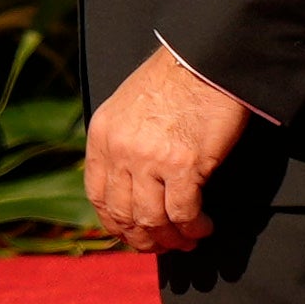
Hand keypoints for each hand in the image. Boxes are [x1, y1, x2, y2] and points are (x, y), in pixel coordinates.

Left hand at [88, 46, 258, 252]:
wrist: (206, 57)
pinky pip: (183, 213)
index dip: (115, 224)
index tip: (132, 234)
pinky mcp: (185, 165)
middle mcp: (119, 150)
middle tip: (161, 245)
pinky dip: (193, 228)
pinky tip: (204, 227)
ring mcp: (150, 159)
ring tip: (187, 240)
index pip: (98, 196)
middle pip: (123, 214)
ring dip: (171, 238)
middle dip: (143, 238)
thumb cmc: (174, 81)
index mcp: (101, 136)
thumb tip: (128, 185)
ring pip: (152, 220)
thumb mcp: (127, 109)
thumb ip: (121, 144)